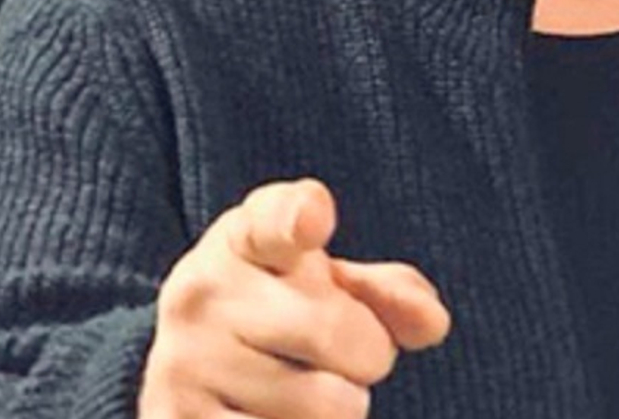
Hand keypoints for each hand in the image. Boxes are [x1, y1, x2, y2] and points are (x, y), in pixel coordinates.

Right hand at [138, 177, 450, 417]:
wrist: (186, 365)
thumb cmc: (281, 309)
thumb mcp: (326, 281)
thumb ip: (387, 290)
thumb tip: (432, 322)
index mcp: (244, 238)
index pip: (277, 221)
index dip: (301, 220)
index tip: (311, 226)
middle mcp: (204, 293)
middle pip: (342, 334)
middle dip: (369, 352)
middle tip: (344, 352)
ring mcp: (186, 363)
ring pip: (328, 406)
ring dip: (342, 407)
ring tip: (307, 387)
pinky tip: (275, 415)